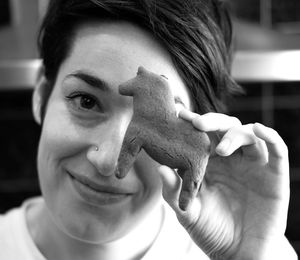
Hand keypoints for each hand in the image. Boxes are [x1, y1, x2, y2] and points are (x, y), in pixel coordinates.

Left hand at [158, 110, 295, 258]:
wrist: (238, 253)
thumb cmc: (211, 230)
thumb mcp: (188, 212)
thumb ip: (175, 191)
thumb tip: (159, 168)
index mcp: (210, 163)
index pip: (203, 135)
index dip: (193, 124)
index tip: (179, 114)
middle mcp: (232, 159)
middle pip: (225, 128)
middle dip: (212, 121)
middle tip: (197, 123)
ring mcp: (254, 165)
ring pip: (248, 135)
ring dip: (235, 135)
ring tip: (220, 149)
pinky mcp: (275, 175)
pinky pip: (277, 150)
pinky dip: (270, 137)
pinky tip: (259, 129)